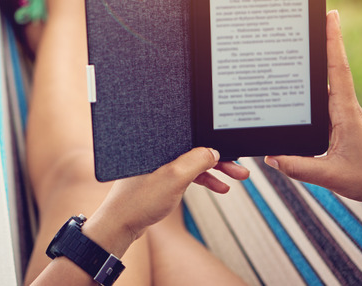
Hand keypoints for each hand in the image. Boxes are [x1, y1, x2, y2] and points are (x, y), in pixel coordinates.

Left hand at [85, 148, 248, 255]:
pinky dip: (203, 180)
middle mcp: (159, 148)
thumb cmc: (140, 200)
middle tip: (241, 168)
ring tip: (237, 178)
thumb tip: (214, 150)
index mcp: (159, 141)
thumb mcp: (175, 178)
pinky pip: (187, 174)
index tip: (233, 150)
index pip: (192, 135)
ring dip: (215, 171)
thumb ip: (197, 161)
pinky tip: (219, 187)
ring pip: (194, 162)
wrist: (121, 225)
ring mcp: (160, 163)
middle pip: (195, 148)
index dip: (214, 142)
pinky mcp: (161, 177)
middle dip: (220, 158)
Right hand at [264, 10, 361, 208]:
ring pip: (328, 85)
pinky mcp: (341, 126)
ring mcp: (344, 116)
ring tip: (303, 42)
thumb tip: (270, 157)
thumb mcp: (331, 176)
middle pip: (332, 69)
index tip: (332, 15)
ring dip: (318, 63)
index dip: (333, 42)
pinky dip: (313, 89)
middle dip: (324, 41)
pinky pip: (324, 102)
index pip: (337, 71)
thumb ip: (299, 167)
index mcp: (346, 114)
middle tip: (314, 15)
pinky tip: (300, 87)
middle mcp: (346, 109)